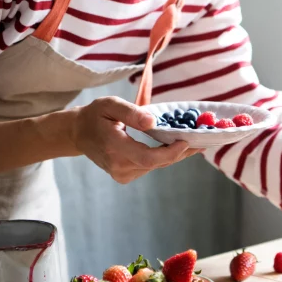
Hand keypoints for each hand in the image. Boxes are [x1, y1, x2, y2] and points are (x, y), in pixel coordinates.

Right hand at [70, 96, 200, 183]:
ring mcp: (121, 174)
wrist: (78, 134)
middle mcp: (118, 166)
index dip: (171, 152)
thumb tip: (153, 122)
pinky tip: (174, 145)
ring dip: (174, 154)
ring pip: (156, 166)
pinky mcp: (125, 176)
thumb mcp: (110, 105)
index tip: (187, 140)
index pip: (148, 157)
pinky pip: (150, 166)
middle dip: (181, 152)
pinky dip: (163, 156)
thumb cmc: (95, 115)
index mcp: (114, 147)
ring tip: (192, 140)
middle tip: (203, 140)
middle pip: (157, 163)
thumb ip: (131, 113)